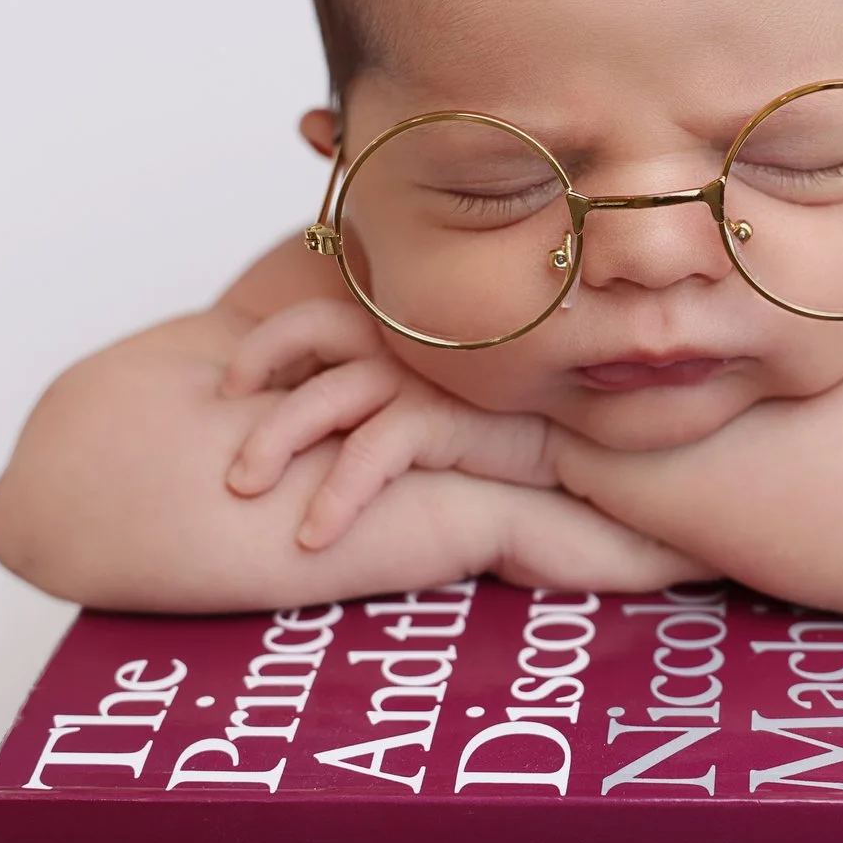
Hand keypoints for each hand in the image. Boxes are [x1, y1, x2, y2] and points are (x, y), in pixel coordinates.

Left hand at [221, 298, 559, 549]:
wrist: (621, 456)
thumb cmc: (534, 440)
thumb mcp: (457, 411)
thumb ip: (404, 402)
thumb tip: (337, 428)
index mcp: (415, 327)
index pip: (324, 306)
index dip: (269, 338)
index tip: (231, 382)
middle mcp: (420, 340)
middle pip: (313, 326)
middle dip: (255, 364)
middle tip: (221, 415)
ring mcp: (435, 374)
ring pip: (330, 389)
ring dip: (274, 436)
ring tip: (241, 486)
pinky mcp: (454, 416)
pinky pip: (376, 449)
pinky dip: (338, 493)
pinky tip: (313, 535)